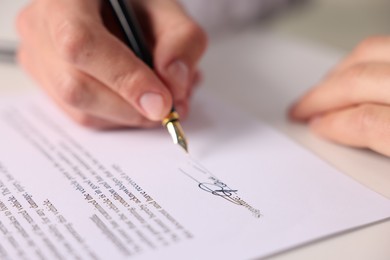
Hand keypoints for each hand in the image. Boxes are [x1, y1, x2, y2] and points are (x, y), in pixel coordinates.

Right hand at [16, 0, 206, 128]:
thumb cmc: (137, 4)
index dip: (124, 78)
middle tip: (171, 106)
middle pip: (76, 87)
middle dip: (131, 107)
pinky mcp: (48, 83)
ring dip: (130, 115)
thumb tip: (174, 88)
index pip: (80, 43)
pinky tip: (139, 99)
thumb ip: (182, 40)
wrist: (113, 7)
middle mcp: (41, 28)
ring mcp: (38, 58)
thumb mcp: (167, 9)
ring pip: (80, 109)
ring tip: (160, 96)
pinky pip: (84, 115)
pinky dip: (120, 116)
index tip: (161, 102)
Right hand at [290, 36, 389, 156]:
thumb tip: (337, 131)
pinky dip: (363, 56)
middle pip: (359, 80)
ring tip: (322, 89)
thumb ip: (375, 139)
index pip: (367, 121)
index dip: (334, 126)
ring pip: (371, 51)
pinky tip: (356, 69)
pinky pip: (386, 44)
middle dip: (321, 96)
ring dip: (337, 72)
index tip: (317, 128)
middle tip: (302, 109)